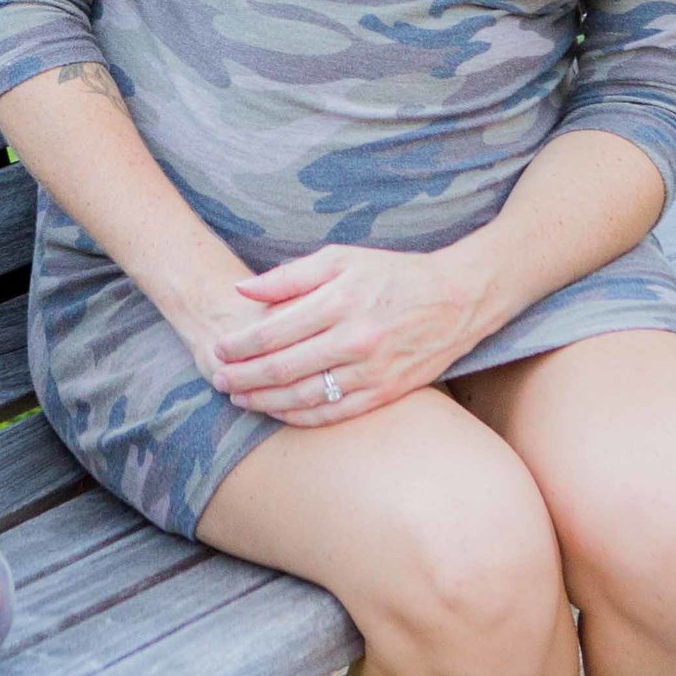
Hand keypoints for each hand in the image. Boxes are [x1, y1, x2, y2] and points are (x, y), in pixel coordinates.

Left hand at [201, 242, 496, 426]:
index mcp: (340, 301)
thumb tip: (242, 289)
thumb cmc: (392, 274)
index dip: (238, 345)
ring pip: (304, 397)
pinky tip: (279, 412)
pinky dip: (301, 417)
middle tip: (218, 380)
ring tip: (240, 399)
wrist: (457, 299)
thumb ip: (289, 276)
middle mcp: (355, 339)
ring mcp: (372, 371)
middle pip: (282, 369)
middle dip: (243, 378)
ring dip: (265, 402)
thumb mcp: (341, 258)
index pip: (273, 331)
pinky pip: (333, 414)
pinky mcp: (386, 393)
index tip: (218, 348)